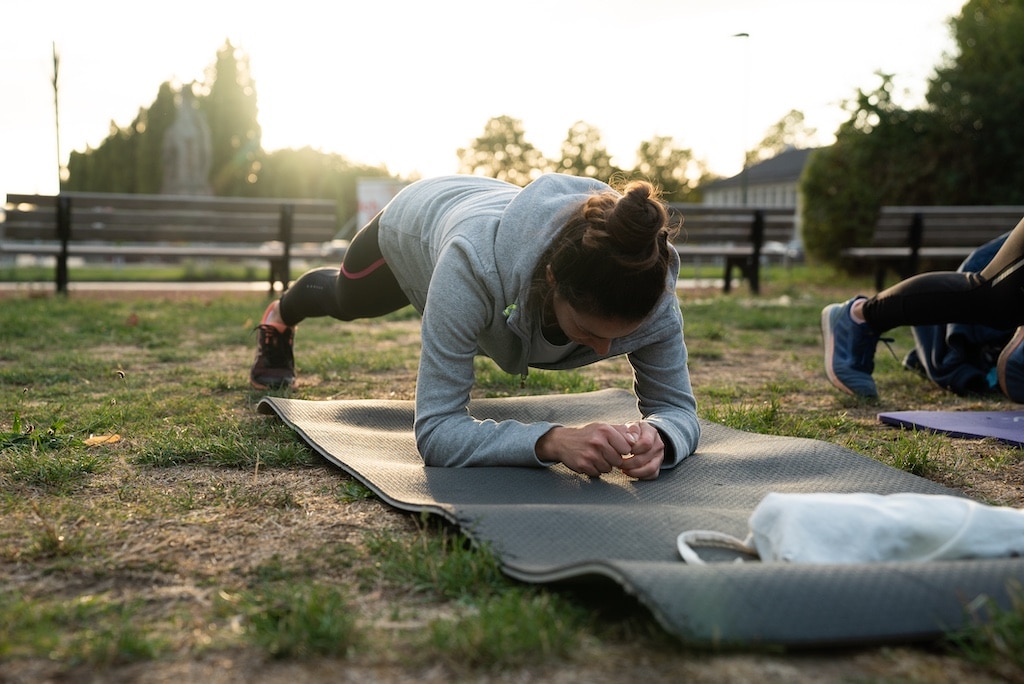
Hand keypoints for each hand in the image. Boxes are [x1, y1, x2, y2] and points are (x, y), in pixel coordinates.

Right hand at [535, 421, 663, 478]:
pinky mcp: (583, 465)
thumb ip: (622, 431)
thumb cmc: (588, 434)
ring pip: (609, 468)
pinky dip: (595, 470)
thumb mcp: (604, 427)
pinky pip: (598, 473)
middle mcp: (598, 441)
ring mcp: (590, 454)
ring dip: (604, 465)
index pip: (627, 448)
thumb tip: (637, 438)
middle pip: (618, 460)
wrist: (562, 441)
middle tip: (603, 453)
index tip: (616, 448)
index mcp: (605, 430)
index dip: (623, 450)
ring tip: (595, 456)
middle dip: (613, 459)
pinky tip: (588, 461)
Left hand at [615, 422, 664, 479]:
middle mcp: (658, 444)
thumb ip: (630, 431)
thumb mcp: (629, 426)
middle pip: (645, 457)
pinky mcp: (658, 466)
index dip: (633, 449)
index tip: (622, 450)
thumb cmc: (632, 432)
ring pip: (650, 469)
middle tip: (618, 462)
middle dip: (629, 462)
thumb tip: (631, 441)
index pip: (645, 443)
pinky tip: (630, 472)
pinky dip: (640, 476)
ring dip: (634, 472)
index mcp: (651, 432)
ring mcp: (660, 456)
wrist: (641, 435)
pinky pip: (652, 475)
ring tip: (623, 469)